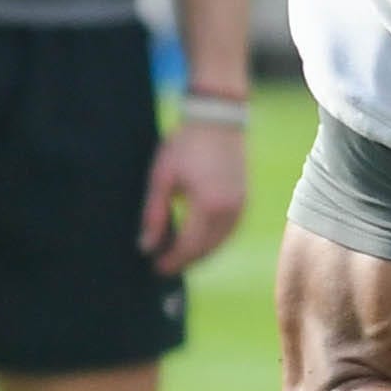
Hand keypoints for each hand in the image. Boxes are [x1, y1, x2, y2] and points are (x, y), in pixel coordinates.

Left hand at [139, 120, 247, 274]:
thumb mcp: (161, 177)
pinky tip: (196, 241)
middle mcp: (230, 211)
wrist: (219, 120)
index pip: (189, 246)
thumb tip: (146, 245)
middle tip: (163, 266)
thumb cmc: (185, 144)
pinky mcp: (244, 202)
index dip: (172, 260)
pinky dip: (212, 241)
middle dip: (185, 261)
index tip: (156, 269)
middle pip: (206, 249)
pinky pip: (228, 232)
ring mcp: (241, 207)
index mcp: (209, 205)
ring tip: (177, 256)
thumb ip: (153, 213)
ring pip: (219, 244)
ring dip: (199, 253)